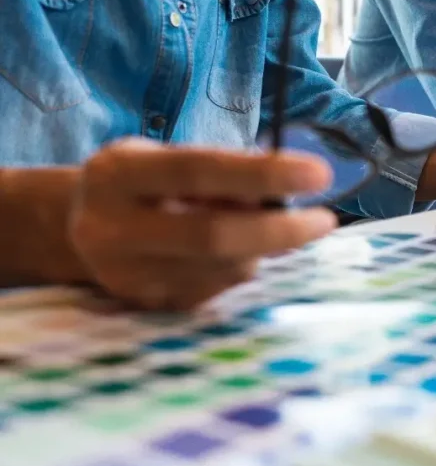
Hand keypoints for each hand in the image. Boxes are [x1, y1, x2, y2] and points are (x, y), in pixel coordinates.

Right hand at [70, 139, 335, 310]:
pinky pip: (221, 288)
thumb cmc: (145, 184)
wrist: (79, 230)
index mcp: (117, 175)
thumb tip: (284, 193)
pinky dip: (242, 265)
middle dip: (281, 230)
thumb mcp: (167, 158)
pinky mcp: (150, 306)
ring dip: (263, 247)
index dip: (263, 173)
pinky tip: (232, 251)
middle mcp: (113, 229)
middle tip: (325, 220)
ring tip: (262, 227)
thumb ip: (220, 172)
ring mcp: (129, 277)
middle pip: (214, 236)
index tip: (318, 173)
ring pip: (225, 267)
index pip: (199, 172)